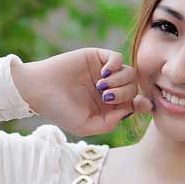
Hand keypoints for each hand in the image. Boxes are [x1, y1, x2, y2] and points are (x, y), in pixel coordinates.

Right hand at [10, 48, 154, 137]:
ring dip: (121, 81)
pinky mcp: (97, 57)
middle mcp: (109, 90)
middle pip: (133, 88)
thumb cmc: (60, 111)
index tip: (145, 105)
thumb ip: (109, 123)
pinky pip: (117, 58)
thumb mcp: (86, 126)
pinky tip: (103, 74)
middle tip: (107, 96)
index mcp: (108, 107)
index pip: (134, 104)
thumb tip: (129, 110)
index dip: (143, 104)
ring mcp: (104, 73)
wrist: (40, 90)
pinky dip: (115, 65)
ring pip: (130, 73)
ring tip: (102, 87)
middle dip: (126, 93)